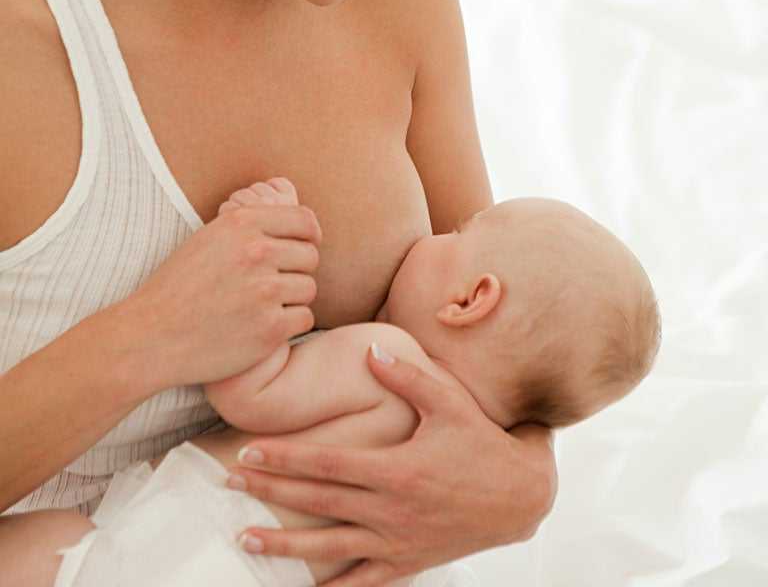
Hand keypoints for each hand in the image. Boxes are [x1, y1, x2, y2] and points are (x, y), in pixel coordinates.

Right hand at [119, 183, 319, 391]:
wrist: (150, 335)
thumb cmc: (179, 287)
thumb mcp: (210, 238)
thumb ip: (251, 226)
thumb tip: (303, 222)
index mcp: (242, 223)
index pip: (305, 220)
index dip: (310, 235)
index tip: (303, 248)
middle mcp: (256, 251)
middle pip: (310, 256)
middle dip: (296, 270)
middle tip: (270, 286)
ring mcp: (264, 290)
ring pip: (308, 288)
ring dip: (291, 299)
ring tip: (260, 307)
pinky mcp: (270, 328)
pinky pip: (304, 318)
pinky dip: (288, 325)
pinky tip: (261, 327)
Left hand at [225, 348, 557, 586]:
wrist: (521, 496)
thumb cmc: (482, 443)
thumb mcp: (449, 403)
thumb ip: (407, 377)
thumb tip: (369, 349)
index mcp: (395, 469)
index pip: (325, 463)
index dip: (285, 457)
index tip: (250, 450)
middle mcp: (389, 510)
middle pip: (316, 500)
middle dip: (270, 490)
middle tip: (229, 482)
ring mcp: (396, 542)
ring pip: (328, 547)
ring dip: (283, 544)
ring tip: (244, 540)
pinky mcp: (408, 562)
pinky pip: (363, 583)